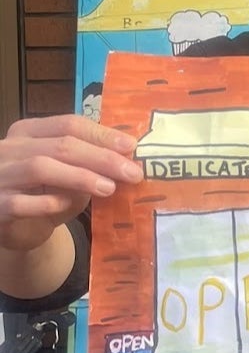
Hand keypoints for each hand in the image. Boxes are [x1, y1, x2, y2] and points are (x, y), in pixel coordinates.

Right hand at [0, 115, 142, 251]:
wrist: (18, 228)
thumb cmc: (48, 195)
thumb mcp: (71, 173)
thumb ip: (90, 162)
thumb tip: (128, 157)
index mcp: (29, 132)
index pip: (68, 124)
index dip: (102, 135)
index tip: (132, 146)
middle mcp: (9, 148)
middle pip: (60, 145)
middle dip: (101, 158)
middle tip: (132, 172)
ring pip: (40, 167)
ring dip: (80, 177)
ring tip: (109, 188)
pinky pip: (21, 202)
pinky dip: (47, 202)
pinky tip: (67, 204)